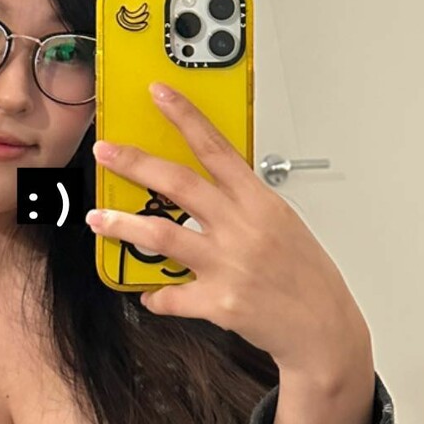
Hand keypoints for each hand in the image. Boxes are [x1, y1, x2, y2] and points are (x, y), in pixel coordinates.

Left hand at [87, 82, 370, 381]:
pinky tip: (151, 293)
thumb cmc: (307, 276)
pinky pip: (171, 295)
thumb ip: (244, 205)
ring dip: (122, 224)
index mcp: (260, 202)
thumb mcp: (283, 225)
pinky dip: (156, 295)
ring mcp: (229, 264)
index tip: (160, 94)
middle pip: (178, 183)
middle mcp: (242, 227)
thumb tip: (208, 193)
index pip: (216, 147)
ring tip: (98, 219)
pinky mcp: (219, 302)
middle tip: (106, 152)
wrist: (325, 330)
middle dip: (135, 163)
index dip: (185, 117)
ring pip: (161, 234)